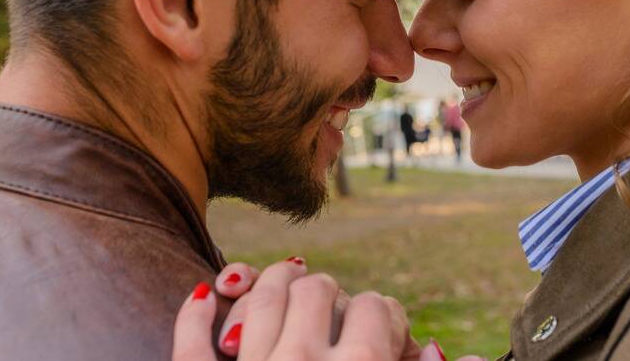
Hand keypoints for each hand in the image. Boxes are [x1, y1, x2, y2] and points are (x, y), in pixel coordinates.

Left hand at [173, 259, 413, 359]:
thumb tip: (437, 347)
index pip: (378, 309)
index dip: (386, 316)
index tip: (383, 331)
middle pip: (318, 289)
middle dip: (326, 290)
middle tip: (331, 306)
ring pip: (260, 296)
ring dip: (267, 281)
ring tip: (278, 282)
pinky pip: (192, 344)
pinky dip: (194, 316)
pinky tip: (204, 295)